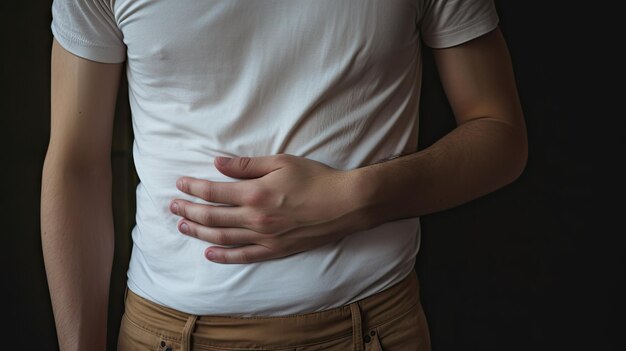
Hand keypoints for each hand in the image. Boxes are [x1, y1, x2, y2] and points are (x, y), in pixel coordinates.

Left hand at [169, 154, 369, 263]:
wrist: (345, 204)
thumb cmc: (315, 178)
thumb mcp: (281, 162)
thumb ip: (246, 165)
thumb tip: (217, 163)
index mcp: (255, 193)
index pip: (213, 192)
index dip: (193, 187)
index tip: (180, 183)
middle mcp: (255, 218)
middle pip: (211, 217)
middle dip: (188, 211)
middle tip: (173, 207)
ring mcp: (264, 237)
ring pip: (222, 237)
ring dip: (198, 233)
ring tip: (182, 227)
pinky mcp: (275, 250)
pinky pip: (243, 256)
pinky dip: (223, 256)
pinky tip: (209, 253)